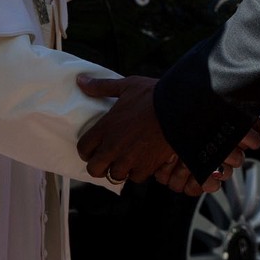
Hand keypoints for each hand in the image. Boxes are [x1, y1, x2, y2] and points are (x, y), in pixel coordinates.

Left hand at [77, 75, 258, 191]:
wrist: (179, 108)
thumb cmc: (152, 95)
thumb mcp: (126, 86)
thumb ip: (101, 87)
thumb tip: (81, 81)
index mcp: (105, 128)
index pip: (83, 149)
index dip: (87, 150)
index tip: (94, 147)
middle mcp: (113, 147)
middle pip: (94, 169)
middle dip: (99, 166)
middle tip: (108, 158)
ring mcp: (129, 159)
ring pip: (115, 176)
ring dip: (119, 169)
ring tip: (126, 160)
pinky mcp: (146, 166)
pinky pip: (135, 178)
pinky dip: (137, 172)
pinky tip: (142, 161)